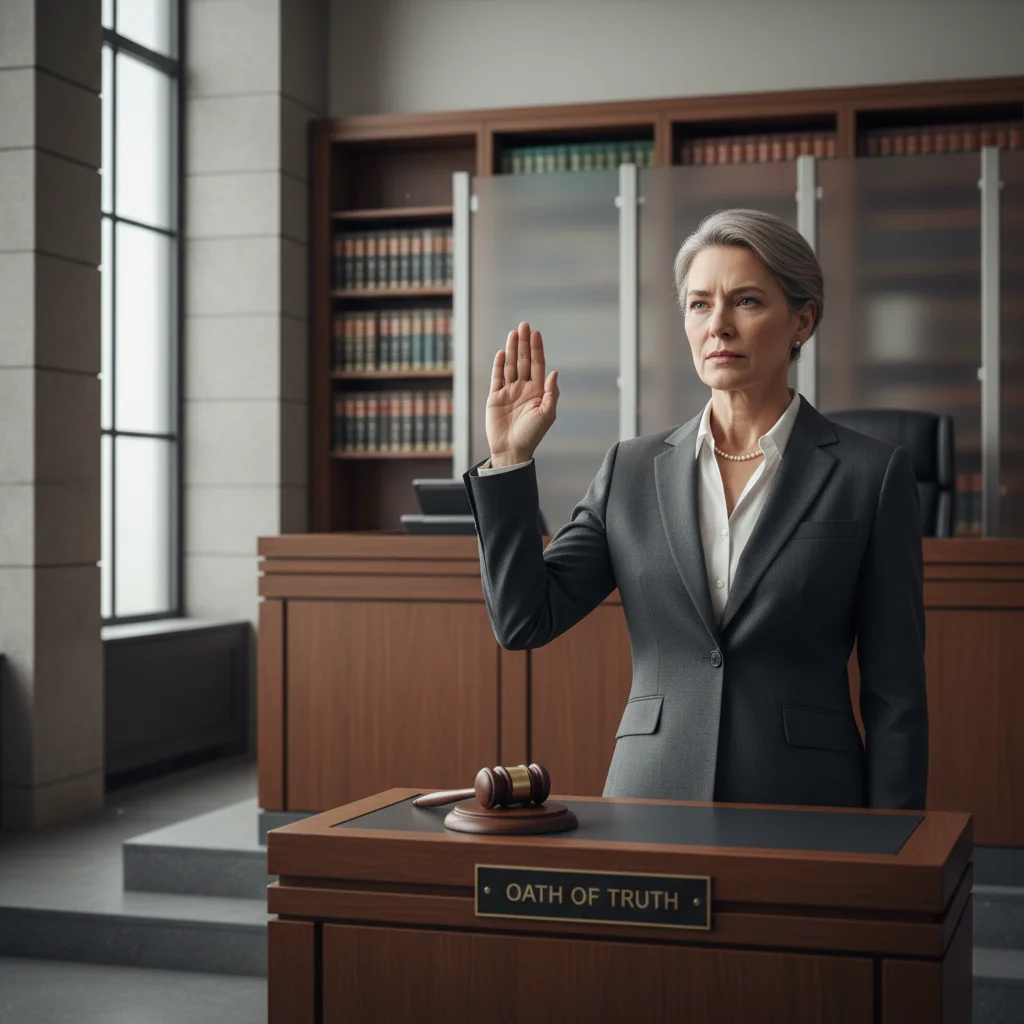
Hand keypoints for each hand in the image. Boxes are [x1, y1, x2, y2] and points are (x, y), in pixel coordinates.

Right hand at [486, 321, 558, 466]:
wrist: (511, 450)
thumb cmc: (532, 435)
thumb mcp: (547, 415)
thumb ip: (551, 393)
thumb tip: (554, 372)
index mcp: (537, 391)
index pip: (537, 365)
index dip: (536, 349)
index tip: (536, 333)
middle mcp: (523, 388)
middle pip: (523, 361)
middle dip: (524, 343)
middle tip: (524, 325)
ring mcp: (508, 392)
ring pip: (510, 365)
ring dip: (511, 349)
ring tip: (513, 333)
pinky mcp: (495, 398)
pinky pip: (496, 378)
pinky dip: (498, 365)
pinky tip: (500, 353)